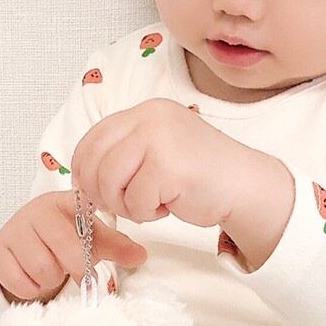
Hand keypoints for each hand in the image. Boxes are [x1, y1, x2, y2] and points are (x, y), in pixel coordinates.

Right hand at [0, 190, 148, 303]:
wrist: (25, 243)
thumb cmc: (63, 238)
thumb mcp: (92, 239)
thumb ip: (118, 247)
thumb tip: (140, 256)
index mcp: (63, 202)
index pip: (83, 221)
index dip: (91, 246)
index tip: (95, 262)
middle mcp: (36, 211)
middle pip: (65, 250)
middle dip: (77, 269)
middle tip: (81, 276)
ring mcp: (13, 230)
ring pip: (41, 268)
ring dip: (52, 278)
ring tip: (52, 270)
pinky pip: (19, 281)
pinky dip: (31, 288)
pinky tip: (33, 276)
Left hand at [69, 98, 249, 229]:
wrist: (245, 186)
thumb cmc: (199, 175)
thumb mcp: (157, 149)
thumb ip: (124, 153)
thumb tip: (80, 176)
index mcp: (145, 111)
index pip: (92, 138)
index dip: (83, 169)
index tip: (91, 190)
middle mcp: (149, 117)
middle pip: (94, 161)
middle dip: (99, 191)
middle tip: (120, 205)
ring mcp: (159, 139)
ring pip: (109, 181)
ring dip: (124, 204)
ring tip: (148, 205)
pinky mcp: (168, 167)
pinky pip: (134, 200)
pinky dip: (146, 213)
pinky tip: (167, 206)